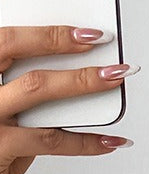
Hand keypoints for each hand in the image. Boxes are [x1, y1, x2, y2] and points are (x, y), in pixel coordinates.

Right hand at [0, 24, 135, 173]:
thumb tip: (72, 82)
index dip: (44, 32)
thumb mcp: (2, 116)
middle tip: (99, 42)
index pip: (6, 39)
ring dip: (81, 81)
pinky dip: (85, 142)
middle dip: (60, 42)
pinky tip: (110, 141)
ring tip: (113, 78)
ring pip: (36, 88)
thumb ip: (26, 98)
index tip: (82, 31)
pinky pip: (50, 140)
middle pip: (14, 49)